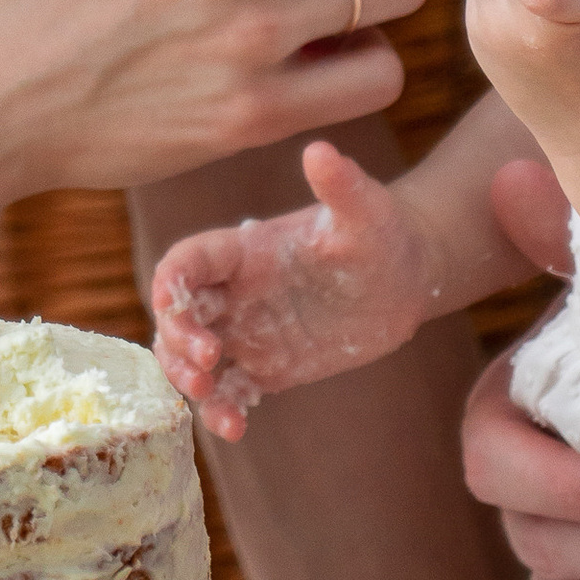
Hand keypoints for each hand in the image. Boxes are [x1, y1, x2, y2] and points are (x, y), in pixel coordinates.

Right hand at [153, 139, 433, 439]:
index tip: (175, 305)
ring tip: (209, 397)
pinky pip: (229, 393)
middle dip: (177, 339)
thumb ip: (340, 185)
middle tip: (206, 362)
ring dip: (187, 379)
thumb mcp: (365, 210)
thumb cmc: (383, 231)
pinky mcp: (266, 368)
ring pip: (191, 359)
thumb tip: (320, 150)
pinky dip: (222, 412)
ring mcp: (246, 332)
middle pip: (177, 315)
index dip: (172, 283)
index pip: (188, 262)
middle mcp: (234, 291)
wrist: (408, 278)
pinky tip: (235, 429)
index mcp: (242, 250)